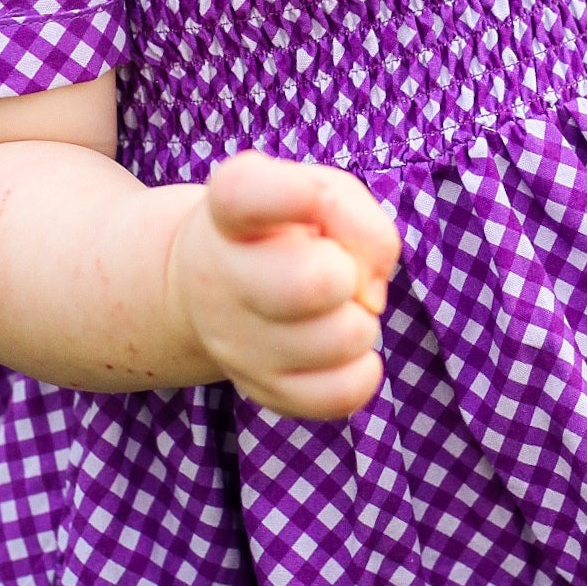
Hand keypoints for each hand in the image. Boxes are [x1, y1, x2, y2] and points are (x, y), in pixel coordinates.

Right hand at [169, 150, 401, 419]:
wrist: (216, 284)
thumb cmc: (283, 229)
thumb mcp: (318, 191)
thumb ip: (355, 217)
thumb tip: (369, 292)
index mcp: (230, 210)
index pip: (246, 193)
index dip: (295, 194)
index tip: (309, 196)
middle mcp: (221, 279)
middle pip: (311, 283)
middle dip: (348, 272)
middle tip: (336, 268)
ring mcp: (237, 343)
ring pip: (343, 340)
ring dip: (361, 320)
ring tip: (335, 306)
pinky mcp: (263, 390)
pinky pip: (341, 394)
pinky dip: (362, 370)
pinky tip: (343, 349)